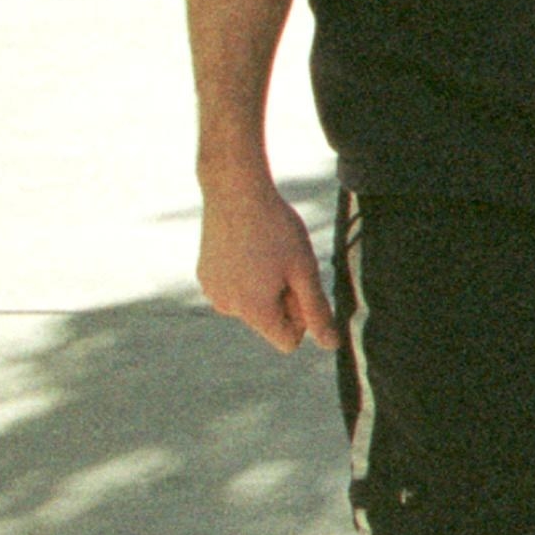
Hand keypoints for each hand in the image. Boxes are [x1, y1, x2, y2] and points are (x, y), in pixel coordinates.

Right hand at [198, 172, 337, 353]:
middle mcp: (227, 308)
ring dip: (264, 286)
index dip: (302, 316)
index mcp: (254, 311)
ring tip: (264, 250)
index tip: (299, 284)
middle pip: (269, 321)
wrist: (235, 190)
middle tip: (283, 260)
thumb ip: (317, 310)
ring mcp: (212, 291)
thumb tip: (330, 344)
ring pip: (252, 304)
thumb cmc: (276, 229)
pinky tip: (247, 245)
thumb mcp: (304, 270)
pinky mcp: (204, 275)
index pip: (288, 341)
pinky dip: (245, 275)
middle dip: (282, 299)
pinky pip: (235, 288)